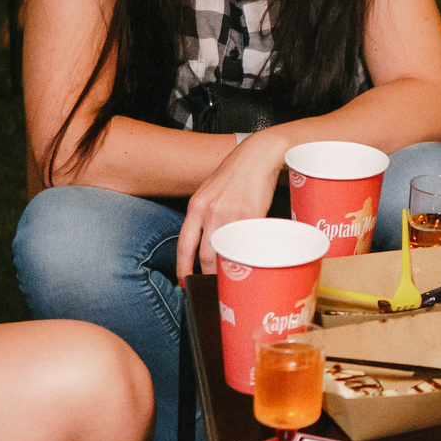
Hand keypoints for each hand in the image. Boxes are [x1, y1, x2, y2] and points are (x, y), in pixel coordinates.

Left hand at [176, 129, 290, 281]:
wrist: (258, 155)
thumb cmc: (236, 173)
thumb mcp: (210, 192)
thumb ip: (205, 215)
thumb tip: (206, 242)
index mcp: (196, 206)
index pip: (184, 246)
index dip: (182, 268)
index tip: (184, 281)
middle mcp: (209, 212)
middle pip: (204, 256)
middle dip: (208, 276)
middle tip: (213, 285)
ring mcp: (230, 215)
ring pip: (225, 254)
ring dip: (228, 270)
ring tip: (233, 278)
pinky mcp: (251, 216)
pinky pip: (247, 243)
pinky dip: (248, 255)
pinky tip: (251, 260)